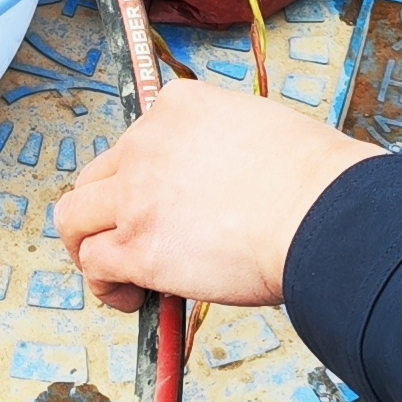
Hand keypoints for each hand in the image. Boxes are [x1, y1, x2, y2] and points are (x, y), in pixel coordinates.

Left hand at [54, 75, 383, 308]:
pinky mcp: (138, 246)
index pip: (137, 139)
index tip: (164, 204)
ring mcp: (137, 194)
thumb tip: (217, 193)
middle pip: (97, 176)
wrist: (325, 214)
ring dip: (90, 246)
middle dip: (111, 211)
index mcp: (179, 104)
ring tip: (118, 273)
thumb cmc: (317, 183)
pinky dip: (105, 285)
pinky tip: (133, 297)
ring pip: (76, 218)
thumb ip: (224, 150)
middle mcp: (147, 142)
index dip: (146, 178)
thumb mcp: (261, 132)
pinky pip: (93, 264)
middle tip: (134, 240)